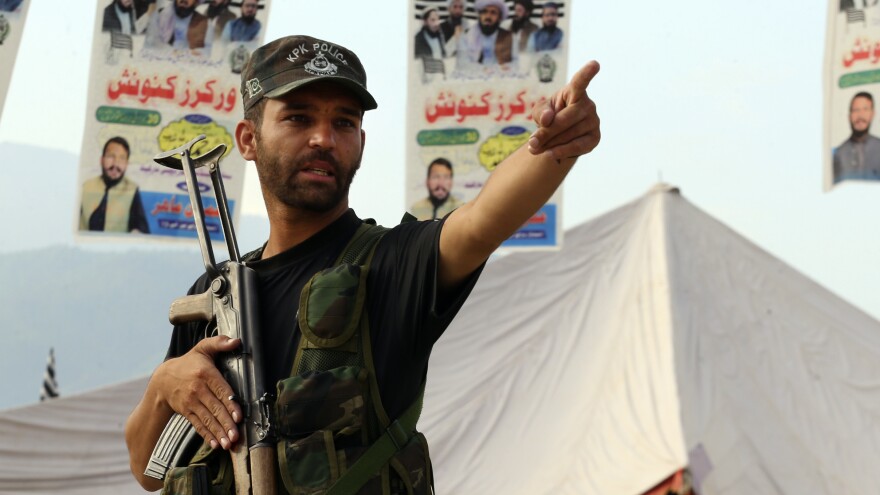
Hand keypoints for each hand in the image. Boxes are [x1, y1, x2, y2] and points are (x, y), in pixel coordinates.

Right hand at [155, 335, 242, 449]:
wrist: (163, 379)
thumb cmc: (189, 363)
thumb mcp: (203, 348)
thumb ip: (219, 343)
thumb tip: (236, 341)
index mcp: (205, 373)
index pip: (220, 389)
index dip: (230, 403)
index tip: (238, 415)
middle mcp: (198, 389)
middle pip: (215, 408)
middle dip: (226, 423)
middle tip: (236, 435)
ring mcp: (191, 402)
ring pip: (208, 419)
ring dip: (219, 432)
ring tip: (229, 443)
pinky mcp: (187, 412)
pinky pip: (198, 425)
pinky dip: (207, 435)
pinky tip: (216, 444)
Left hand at [528, 60, 600, 160]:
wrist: (558, 135)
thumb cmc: (550, 116)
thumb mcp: (540, 111)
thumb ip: (540, 113)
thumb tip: (547, 119)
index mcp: (574, 92)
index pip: (580, 82)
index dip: (587, 73)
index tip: (595, 64)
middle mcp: (588, 105)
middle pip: (565, 119)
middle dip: (546, 132)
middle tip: (531, 143)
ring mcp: (594, 122)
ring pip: (568, 134)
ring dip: (549, 144)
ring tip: (536, 149)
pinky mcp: (594, 138)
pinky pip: (577, 146)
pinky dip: (562, 151)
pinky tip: (550, 154)